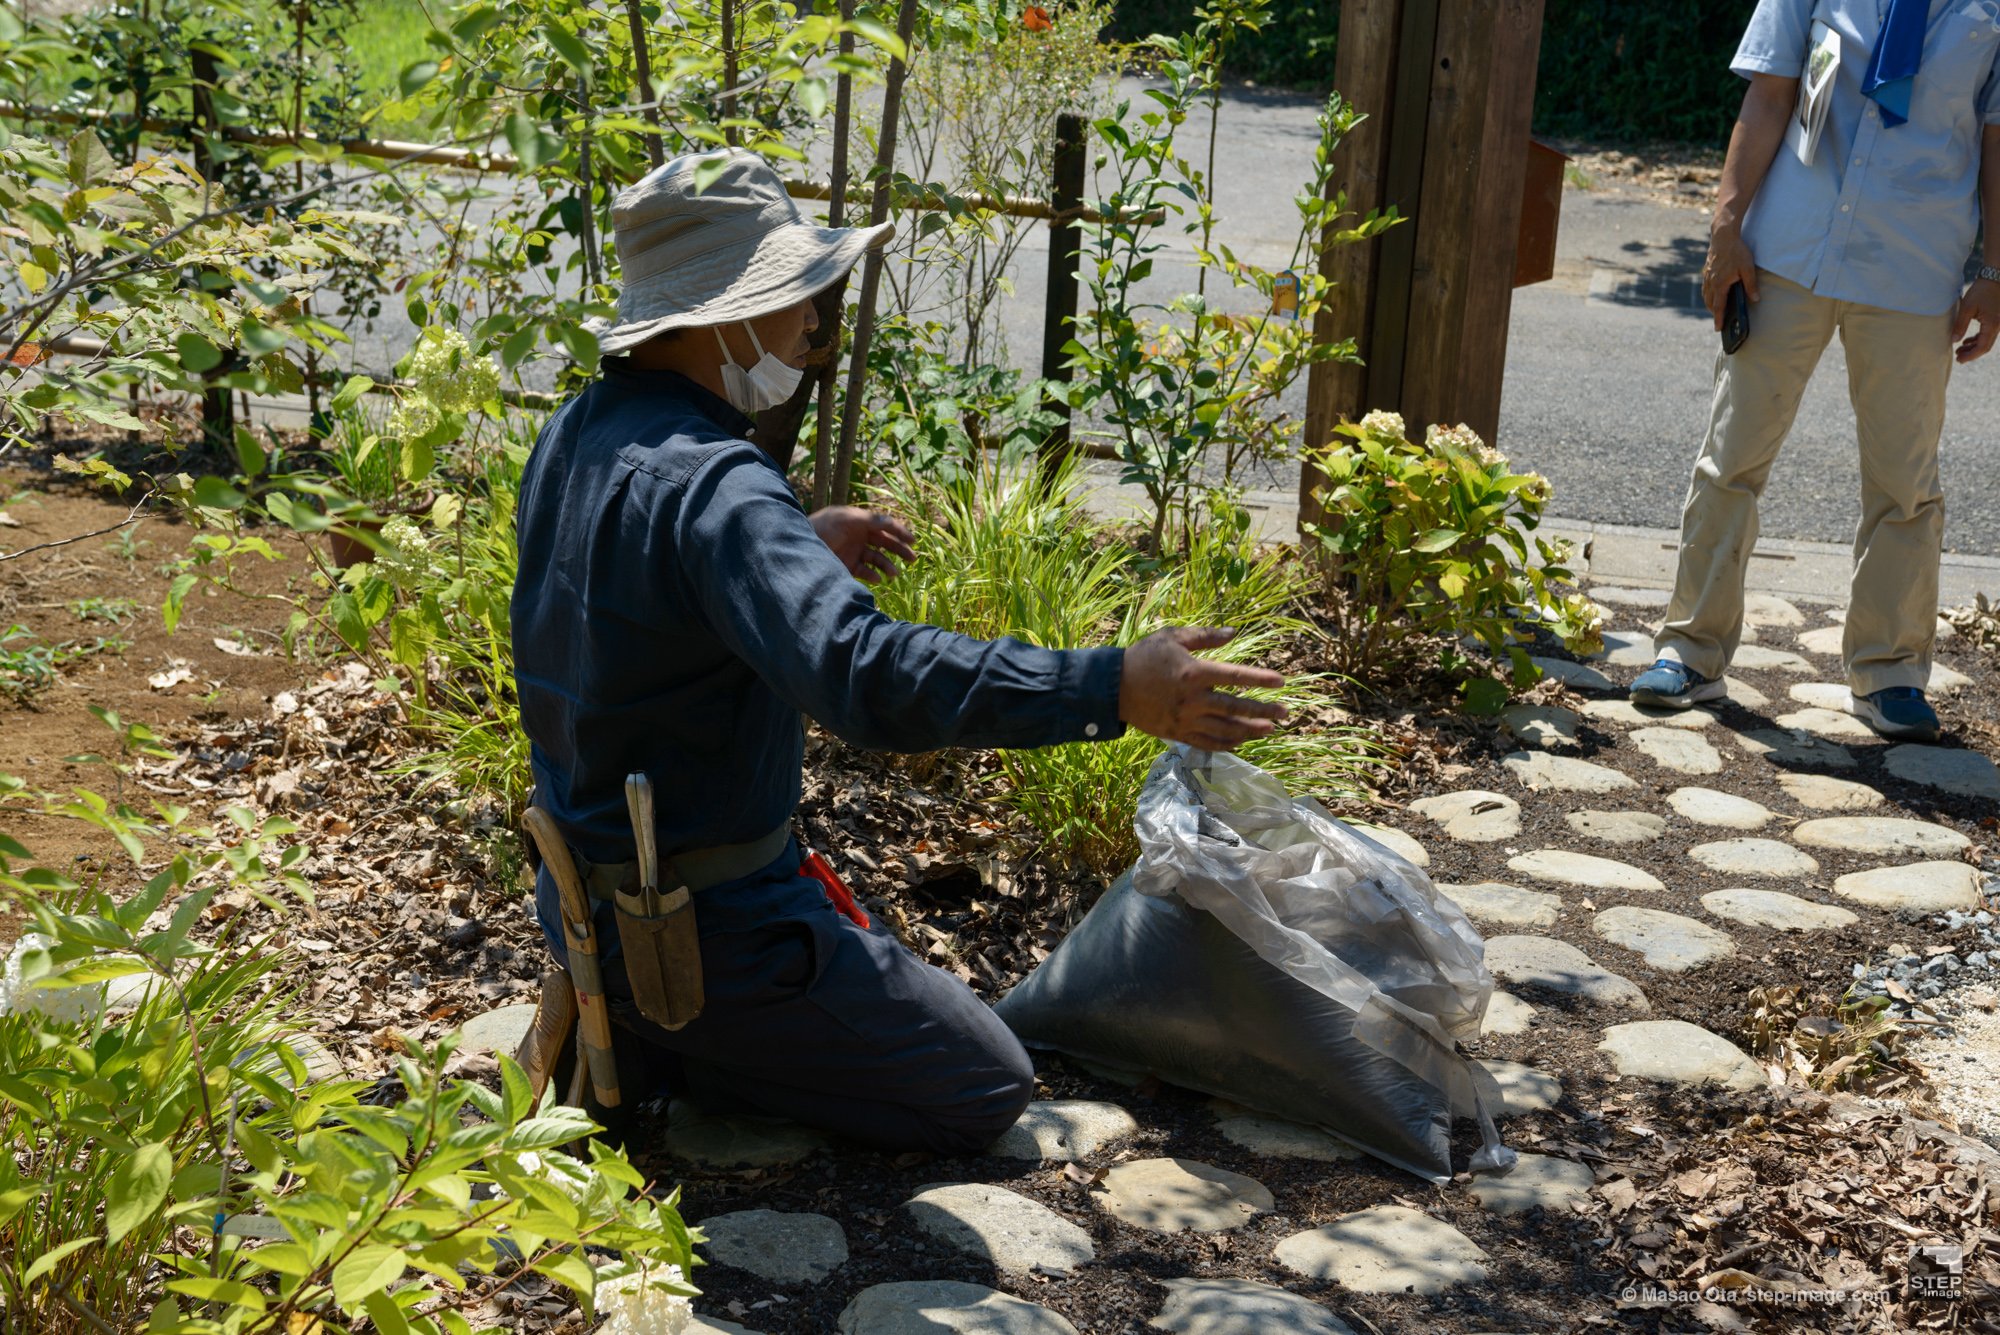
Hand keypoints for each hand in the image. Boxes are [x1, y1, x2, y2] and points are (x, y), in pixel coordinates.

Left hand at [810, 506, 916, 584]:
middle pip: (886, 543)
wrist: (801, 544)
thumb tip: (891, 521)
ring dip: (888, 566)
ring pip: (878, 559)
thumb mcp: (846, 519)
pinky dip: (874, 576)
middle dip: (900, 550)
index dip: (900, 532)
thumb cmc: (823, 526)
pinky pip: (866, 572)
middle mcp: (860, 536)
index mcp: (861, 522)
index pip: (886, 526)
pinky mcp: (849, 566)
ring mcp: (855, 552)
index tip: (913, 541)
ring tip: (893, 574)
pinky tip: (877, 579)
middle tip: (913, 559)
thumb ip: (869, 519)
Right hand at [1118, 627, 1286, 751]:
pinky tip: (1242, 742)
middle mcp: (1193, 699)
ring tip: (1270, 729)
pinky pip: (1207, 743)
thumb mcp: (1172, 637)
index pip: (1236, 677)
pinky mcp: (1177, 733)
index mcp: (1194, 673)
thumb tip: (1233, 633)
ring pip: (1225, 729)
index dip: (1260, 680)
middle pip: (1236, 708)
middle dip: (1264, 711)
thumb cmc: (1143, 657)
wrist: (1112, 687)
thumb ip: (1204, 636)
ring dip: (1251, 730)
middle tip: (1286, 713)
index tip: (1281, 682)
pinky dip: (1227, 744)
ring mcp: (1186, 719)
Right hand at [1703, 226, 1757, 329]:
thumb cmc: (1736, 251)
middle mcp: (1711, 282)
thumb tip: (1755, 299)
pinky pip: (1705, 287)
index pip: (1718, 306)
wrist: (1723, 236)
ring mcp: (1707, 276)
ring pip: (1706, 295)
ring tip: (1716, 309)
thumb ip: (1751, 285)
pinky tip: (1713, 294)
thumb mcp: (1748, 268)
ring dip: (1710, 304)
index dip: (1718, 319)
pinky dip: (1708, 294)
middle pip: (1710, 303)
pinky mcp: (1706, 271)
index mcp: (1720, 284)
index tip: (1718, 329)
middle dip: (1714, 312)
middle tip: (1719, 320)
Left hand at [1952, 278, 1999, 364]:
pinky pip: (1988, 334)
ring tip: (1959, 350)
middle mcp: (1999, 326)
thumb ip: (1960, 325)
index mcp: (1993, 324)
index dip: (1971, 356)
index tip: (1959, 360)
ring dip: (1974, 346)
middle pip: (1986, 346)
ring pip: (1987, 340)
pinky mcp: (1996, 319)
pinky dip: (1978, 339)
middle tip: (1957, 357)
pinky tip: (1966, 341)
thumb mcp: (1967, 308)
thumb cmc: (1981, 290)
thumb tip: (1954, 341)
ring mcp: (1999, 323)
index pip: (1982, 347)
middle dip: (1971, 353)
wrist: (1995, 277)